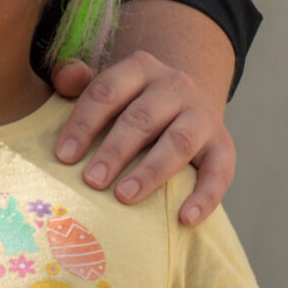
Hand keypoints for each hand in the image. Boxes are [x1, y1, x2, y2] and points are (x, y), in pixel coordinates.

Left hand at [49, 50, 235, 224]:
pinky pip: (219, 171)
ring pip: (179, 141)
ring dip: (151, 171)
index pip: (108, 90)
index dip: (84, 123)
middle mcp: (175, 85)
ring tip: (124, 196)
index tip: (64, 156)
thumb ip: (79, 80)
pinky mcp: (222, 145)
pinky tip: (185, 218)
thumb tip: (65, 78)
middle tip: (92, 180)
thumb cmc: (132, 102)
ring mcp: (202, 114)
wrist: (186, 103)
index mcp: (140, 68)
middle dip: (116, 150)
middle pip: (143, 117)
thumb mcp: (108, 85)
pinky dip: (205, 197)